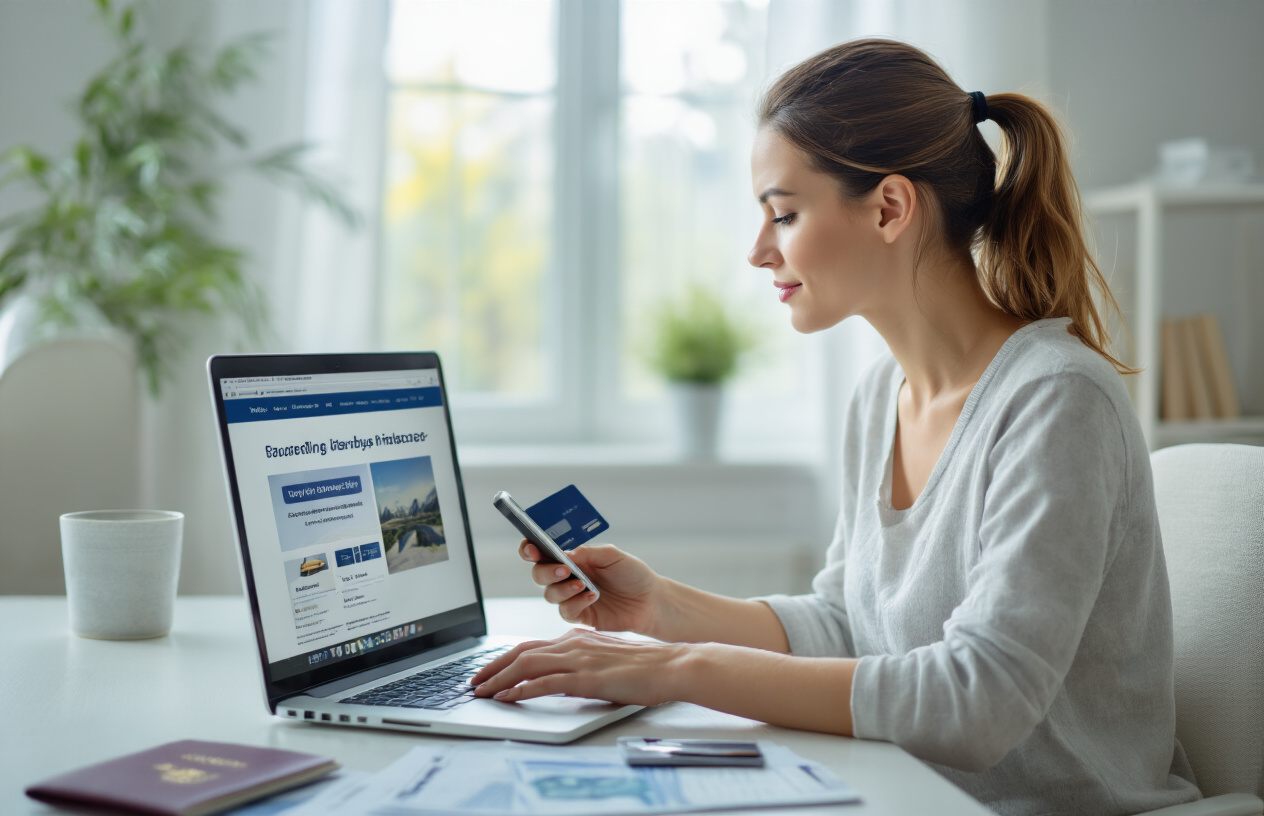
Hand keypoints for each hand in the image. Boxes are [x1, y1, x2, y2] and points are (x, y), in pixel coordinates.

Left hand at [470, 628, 689, 705]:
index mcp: (577, 639)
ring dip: (499, 679)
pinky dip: (521, 689)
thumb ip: (583, 662)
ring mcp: (578, 659)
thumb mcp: (606, 659)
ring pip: (527, 665)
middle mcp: (573, 644)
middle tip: (475, 683)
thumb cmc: (644, 666)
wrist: (669, 666)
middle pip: (521, 652)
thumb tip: (565, 675)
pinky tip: (508, 697)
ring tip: (482, 692)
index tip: (489, 671)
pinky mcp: (585, 678)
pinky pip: (544, 682)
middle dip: (493, 667)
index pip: (531, 646)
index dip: (505, 658)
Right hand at [521, 541, 663, 635]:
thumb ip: (588, 553)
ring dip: (562, 589)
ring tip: (582, 584)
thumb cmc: (633, 574)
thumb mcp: (613, 555)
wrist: (651, 601)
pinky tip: (592, 597)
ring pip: (549, 595)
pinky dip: (575, 603)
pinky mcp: (580, 616)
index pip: (543, 552)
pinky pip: (565, 612)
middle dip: (546, 571)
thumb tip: (564, 554)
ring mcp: (572, 597)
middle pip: (539, 574)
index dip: (530, 550)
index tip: (531, 550)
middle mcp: (568, 577)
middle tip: (563, 570)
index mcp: (573, 558)